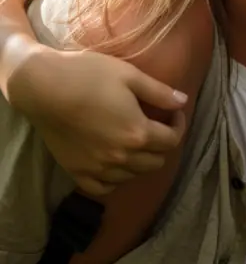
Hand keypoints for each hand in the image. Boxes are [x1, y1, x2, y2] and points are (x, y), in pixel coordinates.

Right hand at [7, 45, 187, 195]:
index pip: (171, 140)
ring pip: (132, 176)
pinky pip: (103, 188)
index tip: (173, 113)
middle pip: (155, 162)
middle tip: (157, 126)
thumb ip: (159, 92)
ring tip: (136, 141)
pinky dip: (115, 180)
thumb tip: (184, 101)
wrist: (44, 87)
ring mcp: (98, 168)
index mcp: (137, 133)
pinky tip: (115, 164)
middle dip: (163, 144)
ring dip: (141, 161)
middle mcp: (121, 157)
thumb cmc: (89, 75)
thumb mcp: (130, 75)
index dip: (178, 126)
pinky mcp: (77, 172)